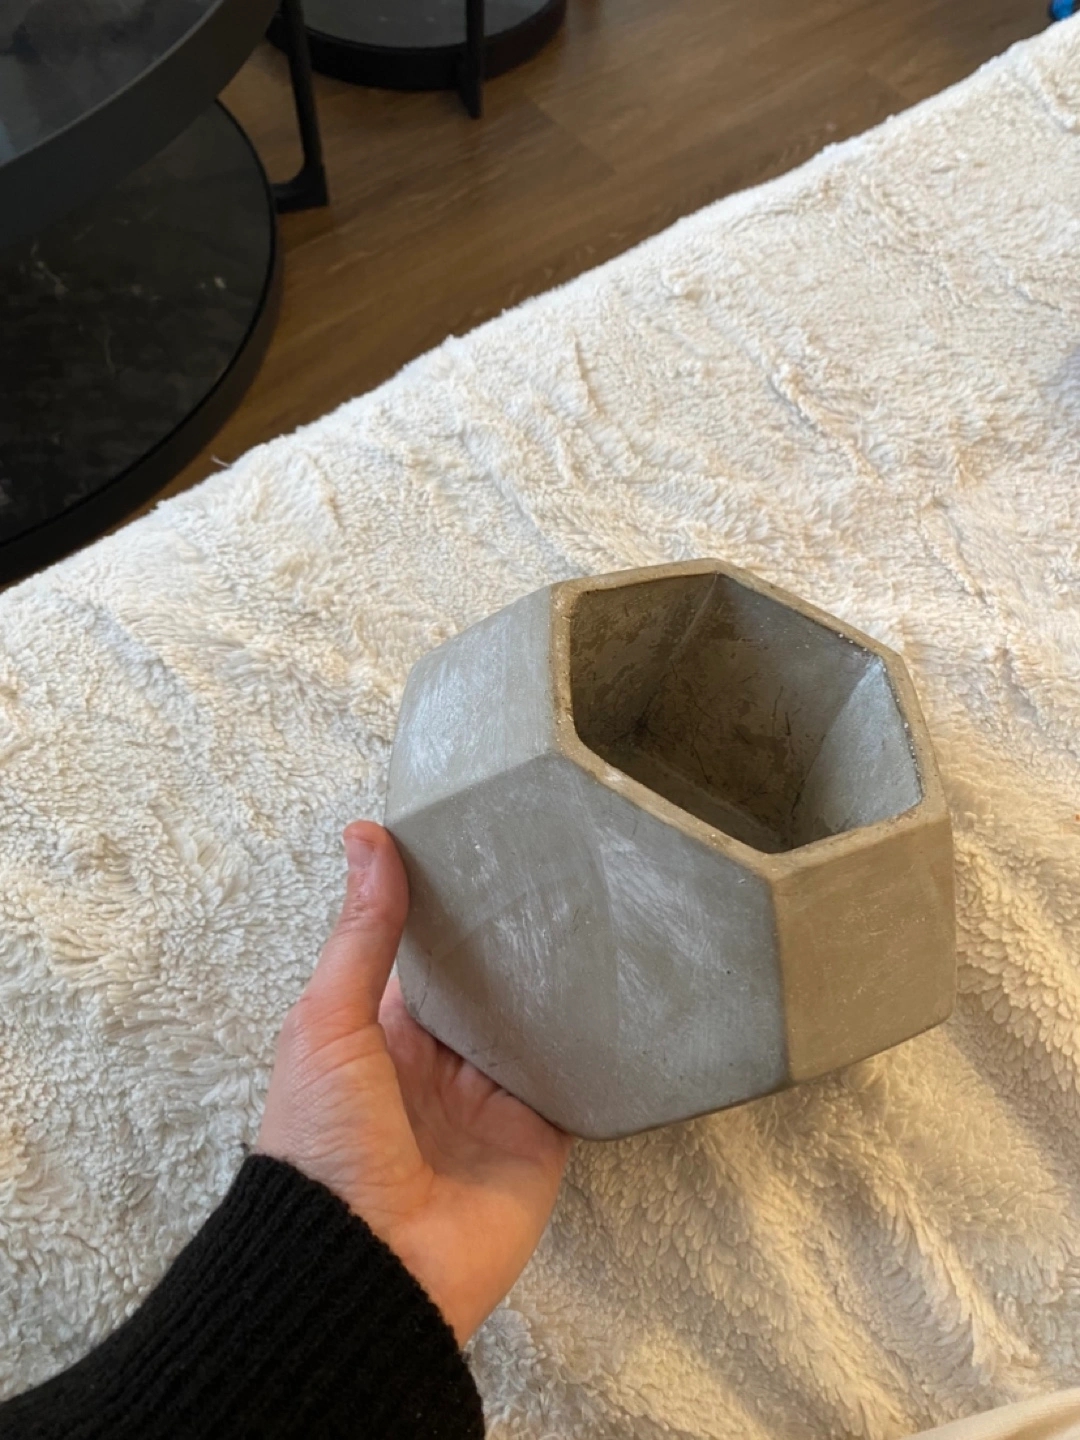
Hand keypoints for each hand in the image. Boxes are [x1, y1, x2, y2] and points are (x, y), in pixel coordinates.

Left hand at [257, 822, 572, 1345]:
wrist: (366, 1270)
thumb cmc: (325, 1146)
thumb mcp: (327, 1024)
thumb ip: (361, 935)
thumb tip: (364, 836)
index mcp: (383, 1035)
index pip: (428, 955)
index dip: (452, 907)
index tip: (487, 842)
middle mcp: (441, 1063)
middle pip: (489, 986)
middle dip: (517, 940)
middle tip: (562, 866)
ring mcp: (493, 1101)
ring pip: (536, 1024)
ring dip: (560, 983)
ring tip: (603, 907)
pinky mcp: (541, 1137)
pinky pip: (575, 1078)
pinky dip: (594, 1044)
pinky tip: (624, 988)